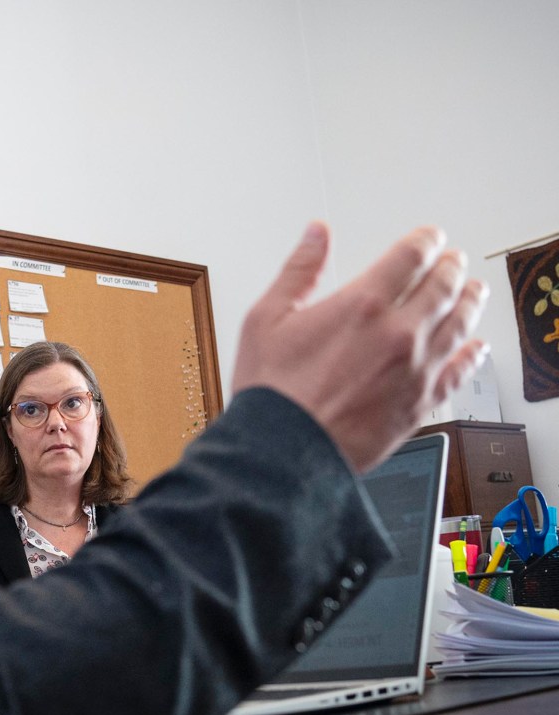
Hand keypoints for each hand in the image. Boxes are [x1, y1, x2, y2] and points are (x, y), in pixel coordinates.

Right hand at [232, 221, 489, 472]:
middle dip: (451, 267)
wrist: (285, 450)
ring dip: (469, 302)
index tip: (430, 237)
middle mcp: (398, 332)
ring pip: (459, 324)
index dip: (426, 240)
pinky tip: (476, 349)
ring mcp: (415, 368)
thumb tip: (316, 235)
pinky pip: (458, 373)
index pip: (411, 257)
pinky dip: (472, 357)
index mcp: (362, 304)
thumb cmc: (271, 391)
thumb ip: (297, 271)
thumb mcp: (266, 318)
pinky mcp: (420, 402)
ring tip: (474, 291)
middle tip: (454, 261)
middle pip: (443, 286)